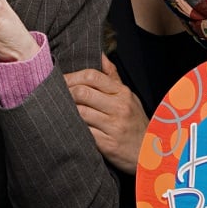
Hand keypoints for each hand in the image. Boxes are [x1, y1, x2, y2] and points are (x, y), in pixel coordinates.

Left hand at [64, 55, 149, 173]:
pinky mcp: (108, 145)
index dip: (72, 76)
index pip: (92, 76)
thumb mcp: (129, 98)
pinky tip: (68, 126)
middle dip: (65, 93)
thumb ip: (113, 77)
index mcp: (123, 93)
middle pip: (83, 92)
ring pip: (80, 112)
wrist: (150, 152)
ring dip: (67, 111)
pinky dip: (74, 128)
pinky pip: (84, 132)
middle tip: (56, 96)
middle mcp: (120, 108)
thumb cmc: (135, 123)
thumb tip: (100, 55)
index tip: (61, 80)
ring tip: (60, 110)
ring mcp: (114, 126)